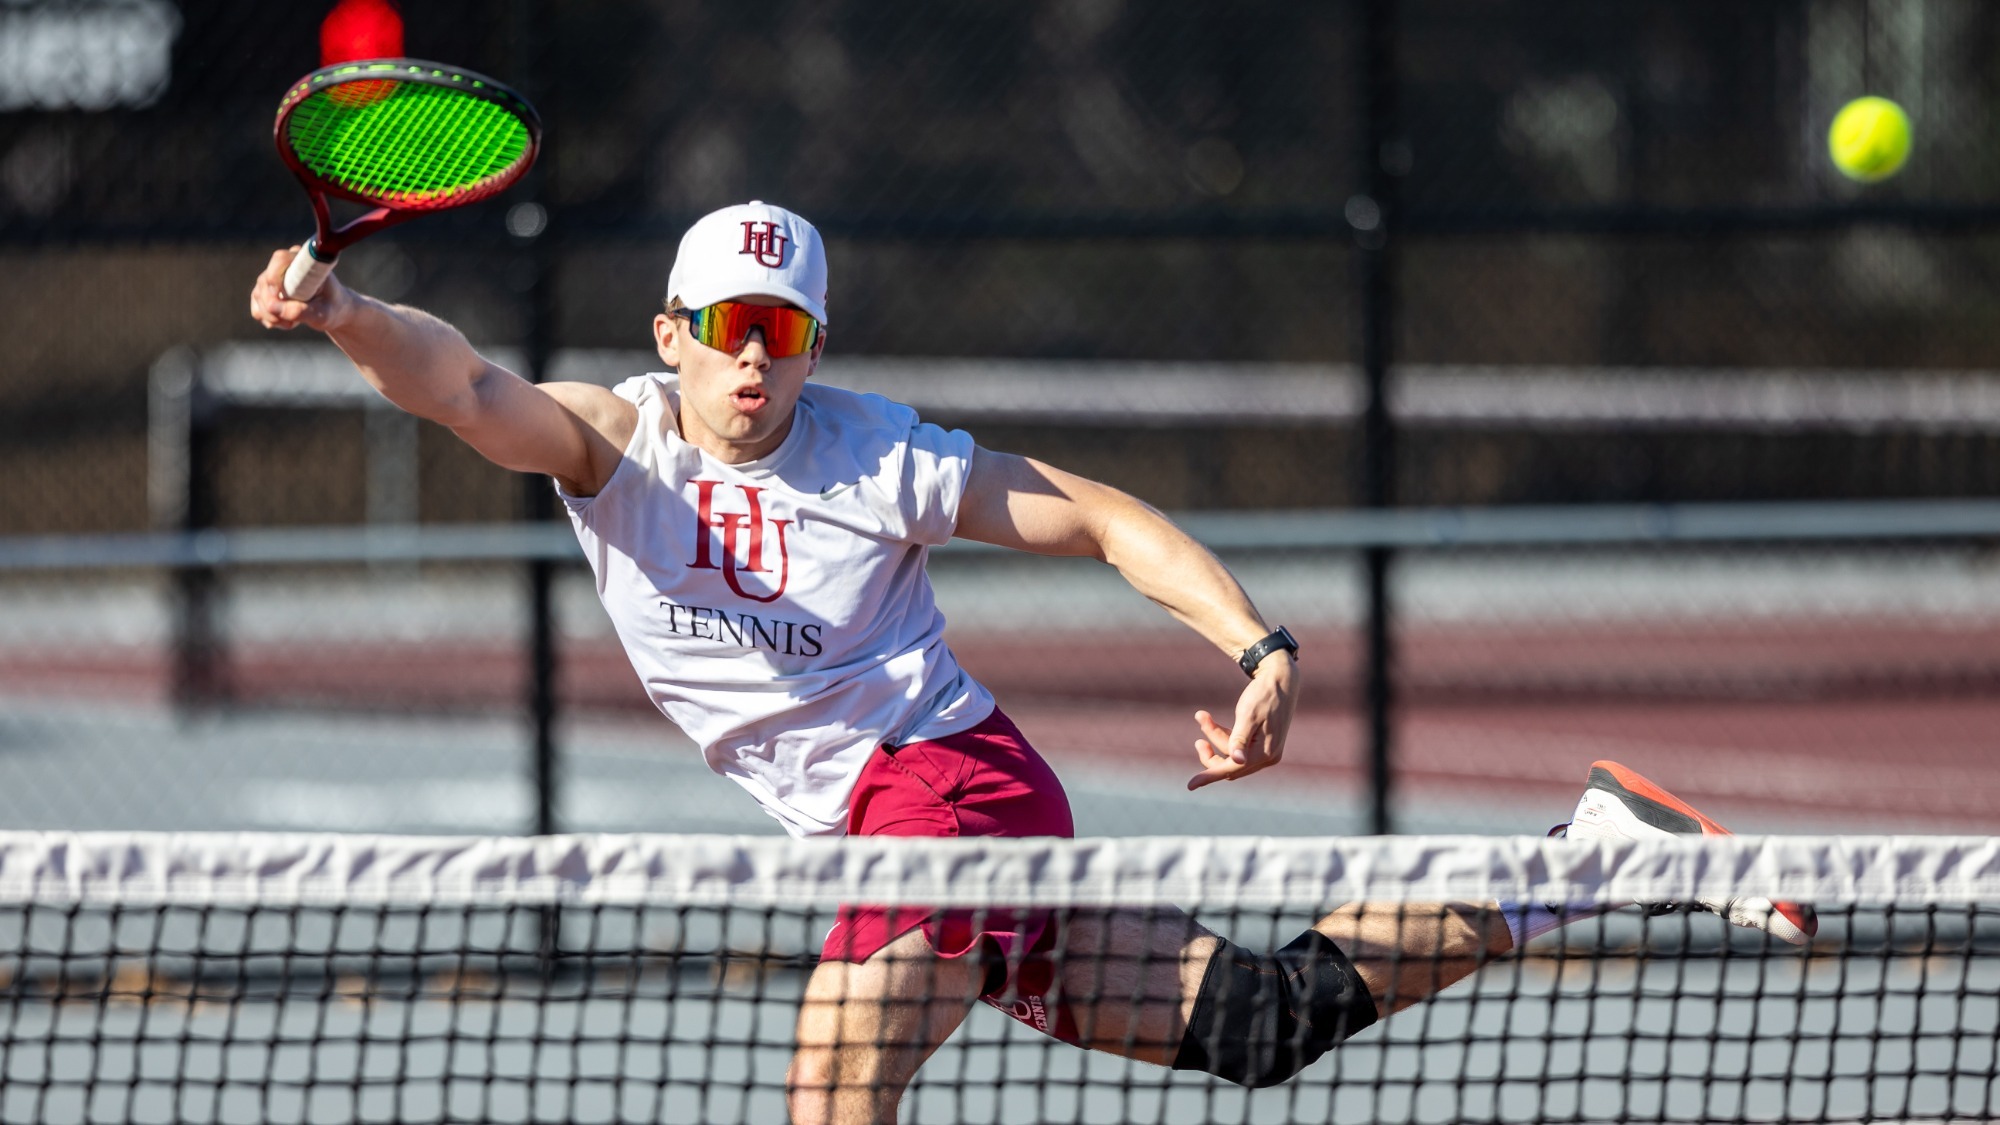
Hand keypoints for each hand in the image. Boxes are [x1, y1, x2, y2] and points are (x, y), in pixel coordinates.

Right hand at [249, 246, 348, 332]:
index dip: (275, 277)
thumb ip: (301, 311)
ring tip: (294, 322)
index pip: (280, 259)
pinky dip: (269, 320)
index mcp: (304, 262)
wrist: (333, 311)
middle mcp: (285, 265)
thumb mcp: (323, 313)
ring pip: (259, 296)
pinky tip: (286, 322)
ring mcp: (272, 277)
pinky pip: (257, 308)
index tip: (281, 296)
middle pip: (265, 281)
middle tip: (291, 322)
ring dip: (273, 316)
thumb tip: (272, 307)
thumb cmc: (332, 307)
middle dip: (274, 307)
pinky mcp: (265, 291)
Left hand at [1187, 653, 1297, 790]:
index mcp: (1265, 753)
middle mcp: (1268, 757)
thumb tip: (1237, 761)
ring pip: (1231, 755)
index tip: (1190, 785)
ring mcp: (1266, 752)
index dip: (1210, 775)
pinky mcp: (1262, 744)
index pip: (1232, 769)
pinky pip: (1237, 748)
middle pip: (1230, 765)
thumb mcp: (1248, 714)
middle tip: (1200, 721)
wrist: (1281, 679)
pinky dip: (1224, 735)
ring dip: (1215, 737)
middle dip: (1211, 748)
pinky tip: (1210, 720)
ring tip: (1202, 715)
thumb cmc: (1264, 694)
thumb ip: (1240, 739)